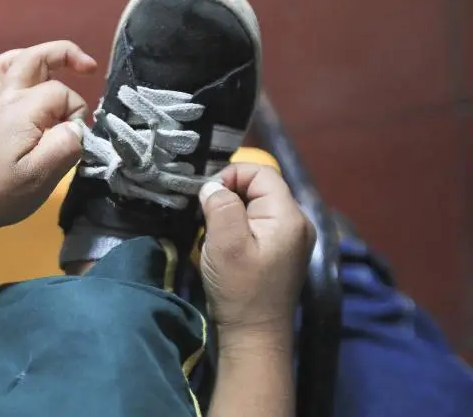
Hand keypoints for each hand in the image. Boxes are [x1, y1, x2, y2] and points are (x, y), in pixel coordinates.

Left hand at [0, 40, 96, 238]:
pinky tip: (24, 80)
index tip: (74, 143)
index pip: (64, 94)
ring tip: (59, 67)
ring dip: (39, 56)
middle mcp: (6, 96)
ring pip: (13, 60)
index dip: (77, 115)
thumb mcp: (41, 176)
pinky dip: (13, 68)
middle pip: (37, 57)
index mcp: (23, 108)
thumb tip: (76, 127)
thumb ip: (66, 145)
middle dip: (67, 55)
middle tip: (90, 68)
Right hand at [198, 163, 314, 344]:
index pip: (262, 172)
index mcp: (289, 215)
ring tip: (214, 228)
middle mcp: (298, 221)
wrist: (255, 335)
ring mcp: (293, 236)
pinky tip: (227, 241)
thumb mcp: (225, 243)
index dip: (232, 175)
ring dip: (233, 210)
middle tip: (207, 213)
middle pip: (262, 186)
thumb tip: (213, 185)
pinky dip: (241, 224)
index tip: (207, 196)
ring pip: (259, 204)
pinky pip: (261, 221)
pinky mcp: (283, 249)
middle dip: (231, 192)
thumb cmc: (239, 288)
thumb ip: (221, 205)